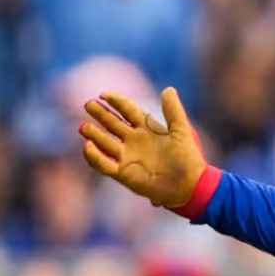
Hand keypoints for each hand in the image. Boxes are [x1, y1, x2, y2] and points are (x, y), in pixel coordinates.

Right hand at [79, 88, 206, 208]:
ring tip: (84, 127)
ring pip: (105, 142)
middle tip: (89, 104)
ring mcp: (127, 157)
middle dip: (100, 114)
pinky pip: (104, 164)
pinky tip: (89, 146)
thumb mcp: (181, 132)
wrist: (190, 186)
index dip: (116, 101)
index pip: (128, 110)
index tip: (104, 94)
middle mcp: (134, 141)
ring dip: (94, 134)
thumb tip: (169, 89)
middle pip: (113, 123)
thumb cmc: (188, 159)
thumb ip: (173, 111)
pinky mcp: (123, 173)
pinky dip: (94, 156)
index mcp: (148, 128)